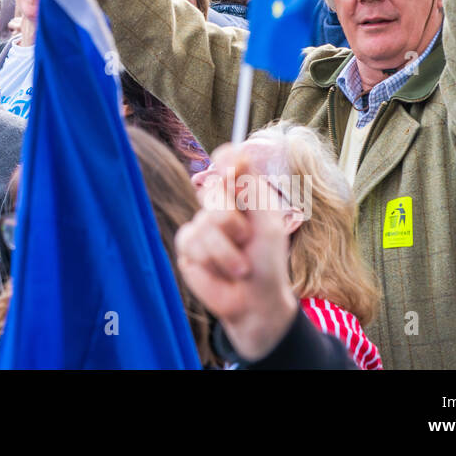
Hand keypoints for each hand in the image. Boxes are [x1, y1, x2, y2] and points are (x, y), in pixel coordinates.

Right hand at [175, 147, 297, 362]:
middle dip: (232, 221)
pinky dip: (212, 261)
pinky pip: (191, 242)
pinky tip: (221, 272)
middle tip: (247, 241)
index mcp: (243, 192)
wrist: (255, 301)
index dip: (227, 159)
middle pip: (213, 191)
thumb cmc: (268, 262)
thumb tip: (235, 153)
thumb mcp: (268, 221)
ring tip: (240, 266)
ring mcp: (201, 224)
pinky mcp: (187, 247)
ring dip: (227, 251)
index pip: (229, 159)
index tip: (232, 168)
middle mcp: (220, 204)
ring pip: (204, 222)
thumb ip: (251, 186)